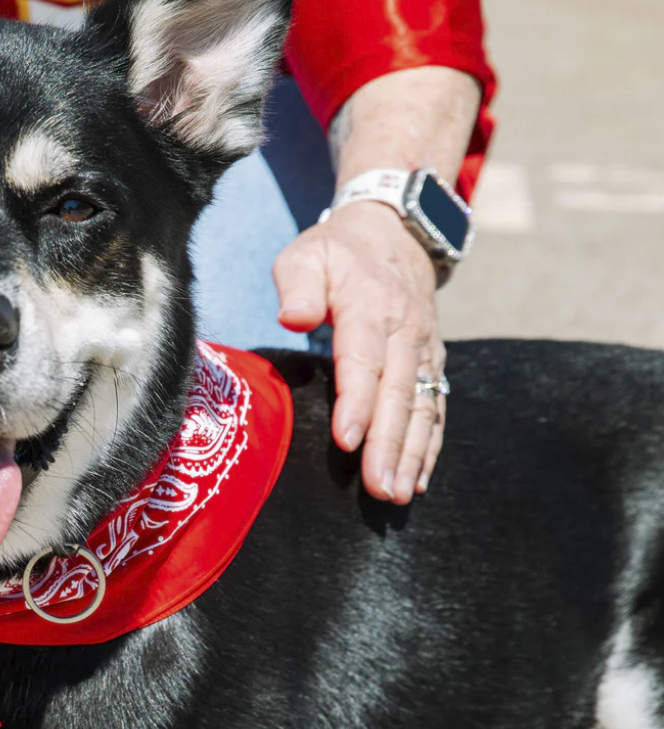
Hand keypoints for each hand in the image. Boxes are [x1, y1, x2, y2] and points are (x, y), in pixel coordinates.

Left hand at [273, 201, 444, 503]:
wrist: (392, 235)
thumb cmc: (336, 254)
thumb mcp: (306, 254)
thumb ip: (297, 284)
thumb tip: (292, 317)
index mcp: (371, 306)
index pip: (364, 360)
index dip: (357, 402)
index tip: (347, 441)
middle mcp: (406, 331)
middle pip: (398, 394)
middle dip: (388, 445)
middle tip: (377, 488)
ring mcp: (424, 349)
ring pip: (421, 407)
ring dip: (411, 454)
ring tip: (396, 494)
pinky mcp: (431, 363)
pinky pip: (435, 407)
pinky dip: (430, 445)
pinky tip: (418, 479)